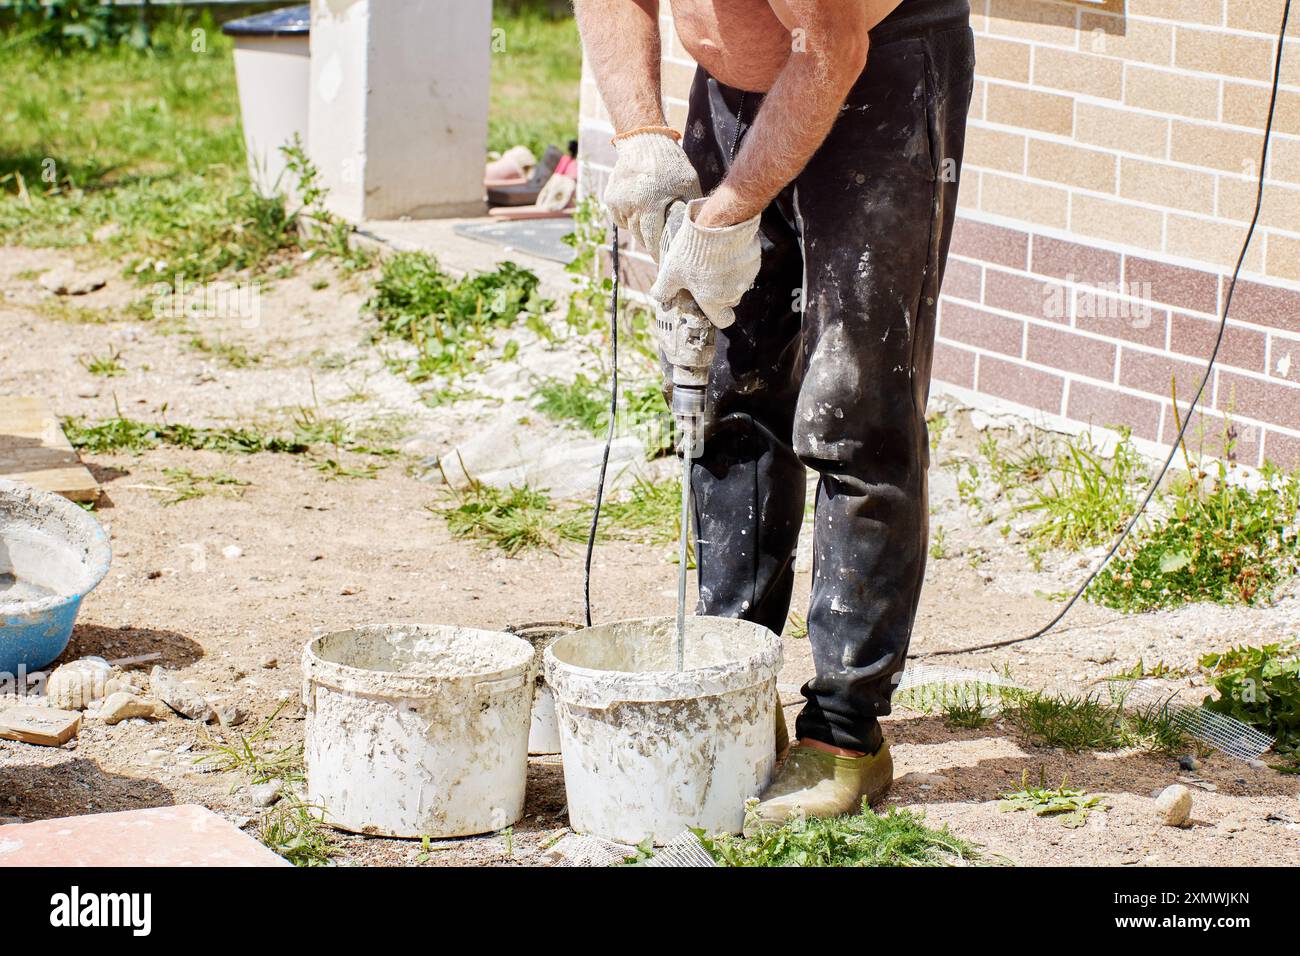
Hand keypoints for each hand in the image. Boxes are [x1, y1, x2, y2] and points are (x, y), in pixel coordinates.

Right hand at [603, 132, 701, 257]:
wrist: (644, 141)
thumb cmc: (671, 164)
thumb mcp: (688, 183)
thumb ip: (690, 208)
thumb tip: (697, 233)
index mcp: (650, 203)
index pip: (652, 239)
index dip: (658, 253)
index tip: (666, 262)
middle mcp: (631, 205)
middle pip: (641, 237)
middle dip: (651, 243)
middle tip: (662, 246)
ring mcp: (618, 202)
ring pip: (631, 228)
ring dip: (642, 230)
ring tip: (653, 221)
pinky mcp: (611, 199)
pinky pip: (622, 219)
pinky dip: (631, 219)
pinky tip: (641, 208)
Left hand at [650, 198, 760, 327]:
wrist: (719, 224)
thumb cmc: (693, 251)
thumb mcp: (671, 272)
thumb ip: (664, 289)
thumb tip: (659, 297)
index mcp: (713, 302)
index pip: (723, 320)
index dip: (716, 314)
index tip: (709, 303)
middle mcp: (733, 294)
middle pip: (728, 299)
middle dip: (718, 290)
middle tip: (705, 273)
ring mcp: (746, 278)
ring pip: (738, 282)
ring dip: (729, 274)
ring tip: (713, 257)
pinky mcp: (754, 261)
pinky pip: (746, 266)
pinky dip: (738, 260)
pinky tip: (726, 248)